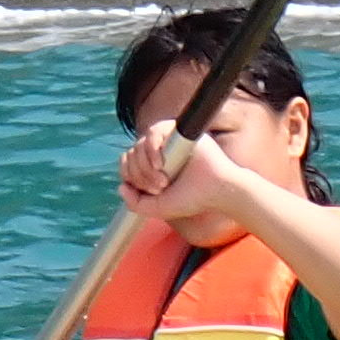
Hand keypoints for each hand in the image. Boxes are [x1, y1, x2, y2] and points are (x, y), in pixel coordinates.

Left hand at [118, 118, 247, 225]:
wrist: (218, 190)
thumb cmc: (193, 199)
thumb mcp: (159, 208)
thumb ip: (135, 204)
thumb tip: (121, 187)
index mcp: (152, 168)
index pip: (127, 165)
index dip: (131, 177)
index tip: (150, 192)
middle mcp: (158, 152)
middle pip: (130, 156)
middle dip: (140, 176)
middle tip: (160, 188)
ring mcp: (167, 140)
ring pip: (138, 145)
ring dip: (145, 167)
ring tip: (163, 181)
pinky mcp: (177, 130)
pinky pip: (152, 132)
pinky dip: (151, 149)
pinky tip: (161, 164)